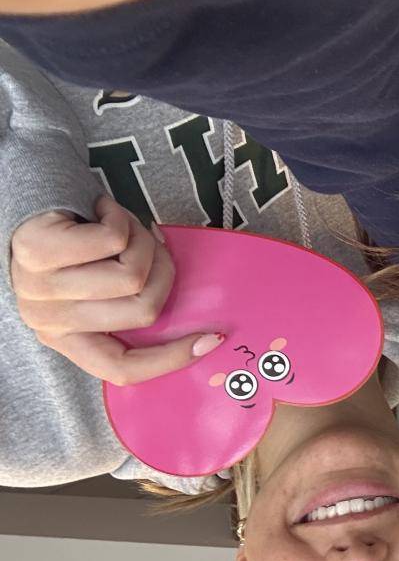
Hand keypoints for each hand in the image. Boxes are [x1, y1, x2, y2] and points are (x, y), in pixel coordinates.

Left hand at [10, 195, 223, 385]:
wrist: (25, 192)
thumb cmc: (70, 240)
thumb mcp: (94, 284)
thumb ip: (127, 303)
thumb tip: (191, 314)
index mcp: (67, 338)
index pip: (121, 368)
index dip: (172, 358)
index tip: (211, 337)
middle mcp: (47, 321)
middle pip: (143, 311)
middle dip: (163, 269)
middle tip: (151, 242)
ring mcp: (38, 289)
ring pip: (131, 275)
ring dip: (141, 238)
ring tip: (123, 223)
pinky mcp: (35, 253)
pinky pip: (110, 241)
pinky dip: (120, 217)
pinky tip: (103, 209)